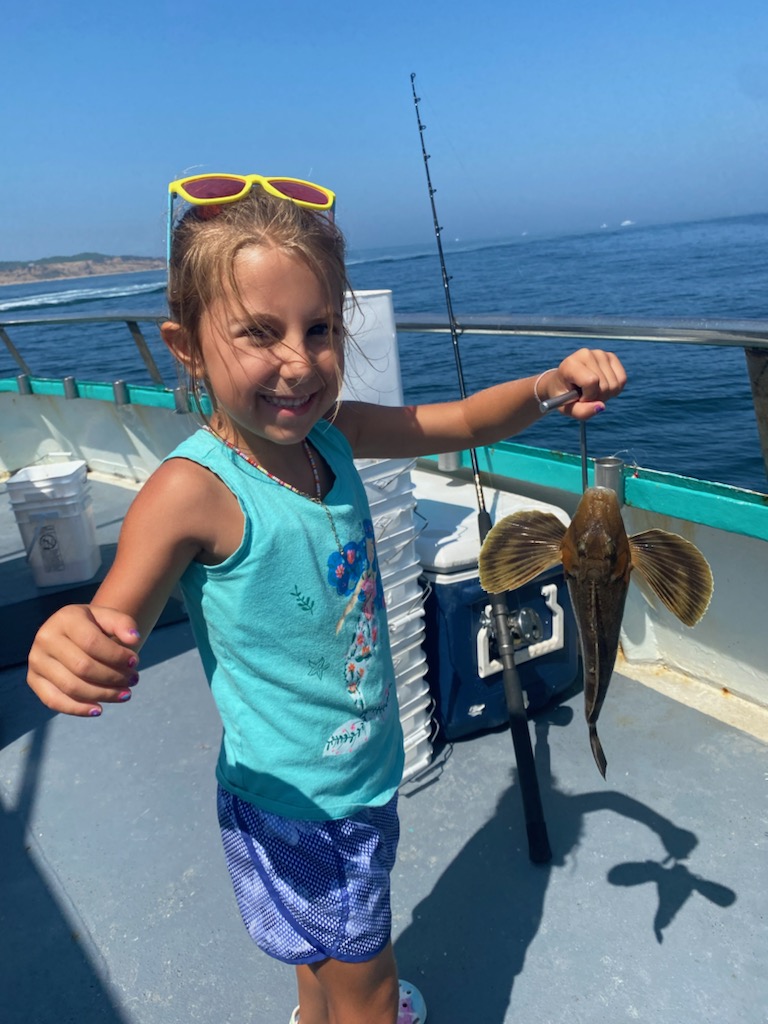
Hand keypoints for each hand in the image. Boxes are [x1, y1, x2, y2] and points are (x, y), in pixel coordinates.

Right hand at [27, 605, 141, 717]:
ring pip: (71, 686)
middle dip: (113, 677)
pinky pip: (54, 701)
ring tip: (125, 694)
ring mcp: (36, 660)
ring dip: (102, 694)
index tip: (135, 662)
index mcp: (65, 618)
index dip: (116, 656)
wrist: (73, 633)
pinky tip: (99, 710)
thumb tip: (134, 638)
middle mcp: (45, 637)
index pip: (92, 643)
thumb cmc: (95, 627)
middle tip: (134, 680)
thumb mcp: (109, 618)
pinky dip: (77, 709)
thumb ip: (124, 624)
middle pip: (83, 667)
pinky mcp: (33, 680)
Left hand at [545, 348, 626, 418]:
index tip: (580, 397)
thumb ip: (581, 412)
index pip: (590, 381)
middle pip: (604, 386)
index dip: (588, 396)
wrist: (564, 382)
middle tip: (586, 395)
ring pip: (614, 384)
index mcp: (570, 364)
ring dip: (606, 394)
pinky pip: (622, 380)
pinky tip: (602, 387)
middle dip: (597, 397)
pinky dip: (615, 389)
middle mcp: (586, 354)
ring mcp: (600, 354)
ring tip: (592, 391)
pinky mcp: (611, 357)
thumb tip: (601, 407)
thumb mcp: (567, 408)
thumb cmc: (564, 395)